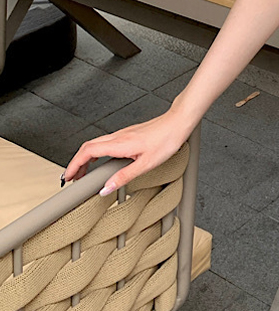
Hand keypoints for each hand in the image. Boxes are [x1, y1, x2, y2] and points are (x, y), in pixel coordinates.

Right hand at [63, 109, 189, 195]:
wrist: (179, 121)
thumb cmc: (167, 139)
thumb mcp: (146, 164)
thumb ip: (124, 177)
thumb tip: (105, 189)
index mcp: (119, 144)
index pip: (87, 152)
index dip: (74, 165)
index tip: (67, 177)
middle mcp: (118, 136)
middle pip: (88, 147)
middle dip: (76, 162)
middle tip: (72, 178)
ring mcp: (124, 133)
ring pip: (97, 143)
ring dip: (86, 157)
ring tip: (85, 173)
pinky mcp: (130, 133)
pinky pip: (106, 142)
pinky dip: (97, 152)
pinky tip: (103, 160)